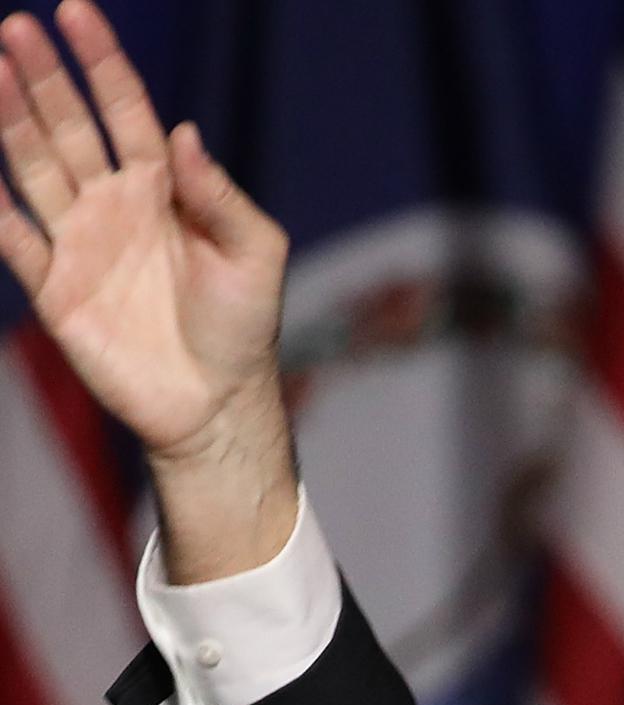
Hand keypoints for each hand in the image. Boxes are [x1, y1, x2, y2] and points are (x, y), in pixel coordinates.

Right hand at [0, 0, 296, 579]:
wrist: (215, 402)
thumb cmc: (244, 326)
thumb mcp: (255, 254)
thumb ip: (220, 194)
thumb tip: (182, 132)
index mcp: (164, 190)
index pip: (126, 111)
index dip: (102, 63)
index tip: (76, 13)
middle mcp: (115, 205)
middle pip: (69, 127)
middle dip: (43, 78)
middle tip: (15, 28)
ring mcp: (80, 241)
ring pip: (33, 165)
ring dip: (10, 119)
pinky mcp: (54, 285)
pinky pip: (11, 234)